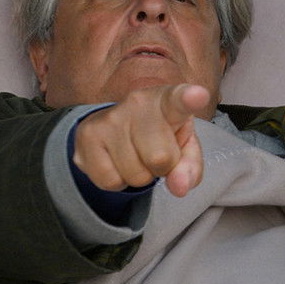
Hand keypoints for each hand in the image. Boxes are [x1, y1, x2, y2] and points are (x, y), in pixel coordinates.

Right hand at [73, 83, 209, 197]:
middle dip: (162, 167)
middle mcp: (138, 102)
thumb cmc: (161, 135)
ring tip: (136, 154)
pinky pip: (110, 181)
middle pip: (160, 158)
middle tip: (156, 153)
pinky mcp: (87, 135)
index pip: (179, 100)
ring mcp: (109, 118)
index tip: (197, 96)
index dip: (189, 99)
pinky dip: (118, 181)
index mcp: (168, 100)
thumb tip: (178, 188)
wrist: (118, 126)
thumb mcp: (184, 147)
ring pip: (134, 175)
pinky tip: (118, 161)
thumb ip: (190, 167)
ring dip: (140, 175)